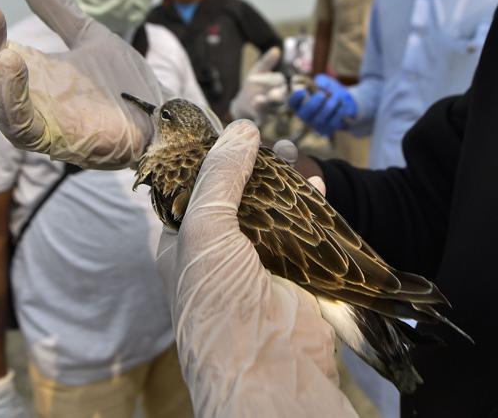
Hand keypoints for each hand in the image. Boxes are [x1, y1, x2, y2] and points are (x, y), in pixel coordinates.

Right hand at [0, 0, 162, 167]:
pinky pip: (18, 124)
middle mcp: (15, 95)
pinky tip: (9, 60)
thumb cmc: (124, 86)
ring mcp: (31, 119)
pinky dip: (9, 95)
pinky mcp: (53, 141)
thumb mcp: (90, 36)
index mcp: (20, 70)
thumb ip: (60, 12)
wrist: (163, 119)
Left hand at [156, 121, 356, 417]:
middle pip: (235, 198)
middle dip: (250, 168)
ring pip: (271, 212)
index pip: (190, 193)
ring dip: (282, 183)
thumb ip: (220, 176)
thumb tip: (240, 129)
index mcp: (183, 246)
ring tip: (291, 151)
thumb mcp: (205, 228)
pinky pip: (303, 231)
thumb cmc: (219, 301)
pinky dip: (310, 206)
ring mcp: (258, 264)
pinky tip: (315, 184)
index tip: (225, 131)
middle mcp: (218, 254)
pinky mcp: (295, 273)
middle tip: (265, 138)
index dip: (207, 162)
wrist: (270, 368)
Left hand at [229, 47, 286, 121]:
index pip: (278, 82)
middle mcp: (279, 99)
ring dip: (265, 106)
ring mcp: (272, 111)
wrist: (243, 102)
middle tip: (273, 95)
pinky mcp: (263, 119)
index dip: (267, 80)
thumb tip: (276, 50)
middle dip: (277, 97)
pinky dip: (258, 115)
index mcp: (280, 86)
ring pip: (272, 110)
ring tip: (257, 101)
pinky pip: (262, 119)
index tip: (250, 78)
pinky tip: (251, 112)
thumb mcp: (259, 70)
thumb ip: (267, 62)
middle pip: (281, 99)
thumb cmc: (254, 85)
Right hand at [287, 74, 355, 136]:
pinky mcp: (328, 130)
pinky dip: (340, 110)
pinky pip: (333, 121)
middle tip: (322, 95)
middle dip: (313, 103)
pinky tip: (342, 104)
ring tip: (337, 96)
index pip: (293, 102)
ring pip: (321, 118)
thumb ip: (322, 81)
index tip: (302, 90)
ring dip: (331, 104)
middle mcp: (306, 116)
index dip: (295, 97)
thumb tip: (320, 85)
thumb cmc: (332, 92)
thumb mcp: (327, 82)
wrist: (347, 104)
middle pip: (304, 113)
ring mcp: (316, 125)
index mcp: (301, 102)